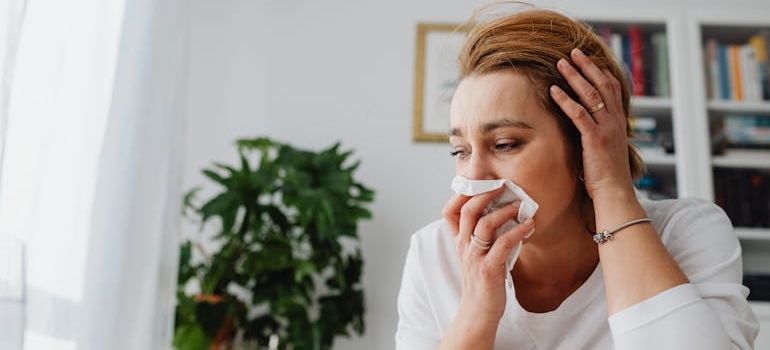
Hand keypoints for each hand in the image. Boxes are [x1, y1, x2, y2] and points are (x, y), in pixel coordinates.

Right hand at [442, 187, 534, 323]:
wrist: (478, 312)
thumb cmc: (482, 282)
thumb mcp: (476, 255)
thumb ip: (483, 236)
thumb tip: (503, 213)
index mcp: (459, 241)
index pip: (449, 211)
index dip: (461, 194)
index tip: (479, 182)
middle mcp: (463, 247)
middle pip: (467, 211)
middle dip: (485, 194)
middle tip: (503, 185)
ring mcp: (475, 258)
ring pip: (484, 224)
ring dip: (505, 211)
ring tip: (520, 206)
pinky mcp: (489, 269)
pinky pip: (503, 244)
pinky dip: (518, 231)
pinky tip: (529, 226)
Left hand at [549, 48, 635, 200]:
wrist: (615, 194)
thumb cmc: (606, 177)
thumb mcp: (605, 150)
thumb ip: (598, 135)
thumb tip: (585, 130)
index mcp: (618, 123)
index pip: (613, 89)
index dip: (601, 72)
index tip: (589, 61)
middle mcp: (615, 122)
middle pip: (602, 85)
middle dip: (587, 66)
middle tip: (573, 52)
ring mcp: (606, 129)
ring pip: (591, 94)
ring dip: (574, 76)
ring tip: (560, 63)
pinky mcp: (594, 139)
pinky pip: (578, 114)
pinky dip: (565, 100)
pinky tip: (553, 90)